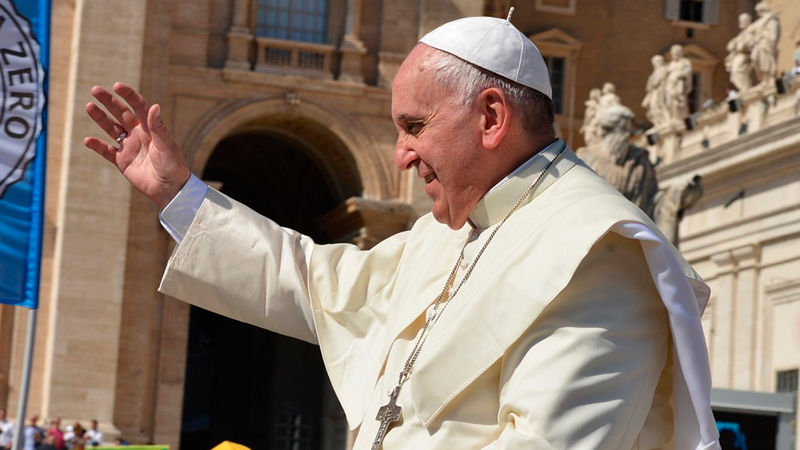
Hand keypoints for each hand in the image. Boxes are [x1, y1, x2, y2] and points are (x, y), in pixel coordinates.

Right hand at [84, 82, 190, 208]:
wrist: (170, 189)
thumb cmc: (173, 166)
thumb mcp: (166, 145)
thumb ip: (158, 127)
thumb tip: (154, 106)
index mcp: (151, 128)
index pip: (138, 107)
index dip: (129, 96)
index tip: (117, 86)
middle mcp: (138, 134)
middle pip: (121, 114)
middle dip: (109, 102)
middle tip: (95, 90)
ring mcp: (129, 147)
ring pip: (111, 129)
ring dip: (100, 118)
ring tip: (89, 106)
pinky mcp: (122, 161)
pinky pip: (106, 151)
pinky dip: (97, 146)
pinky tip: (88, 140)